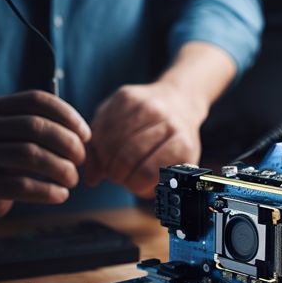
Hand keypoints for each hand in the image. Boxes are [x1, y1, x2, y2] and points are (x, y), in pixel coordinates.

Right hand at [0, 90, 90, 219]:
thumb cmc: (11, 161)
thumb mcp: (24, 139)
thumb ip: (49, 130)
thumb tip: (85, 136)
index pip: (35, 100)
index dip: (67, 115)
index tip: (87, 135)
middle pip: (34, 126)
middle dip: (67, 143)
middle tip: (81, 159)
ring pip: (29, 155)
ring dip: (60, 168)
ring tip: (72, 179)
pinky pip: (20, 186)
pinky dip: (48, 191)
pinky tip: (61, 195)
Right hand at [85, 82, 206, 197]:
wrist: (176, 102)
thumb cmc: (172, 144)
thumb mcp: (168, 169)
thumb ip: (148, 185)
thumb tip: (119, 186)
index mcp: (183, 145)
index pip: (147, 172)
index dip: (133, 183)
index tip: (130, 184)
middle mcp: (167, 122)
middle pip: (127, 157)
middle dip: (116, 173)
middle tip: (117, 176)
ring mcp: (146, 106)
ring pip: (111, 142)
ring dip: (105, 158)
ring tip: (111, 163)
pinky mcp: (126, 95)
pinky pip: (102, 125)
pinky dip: (99, 141)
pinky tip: (105, 147)